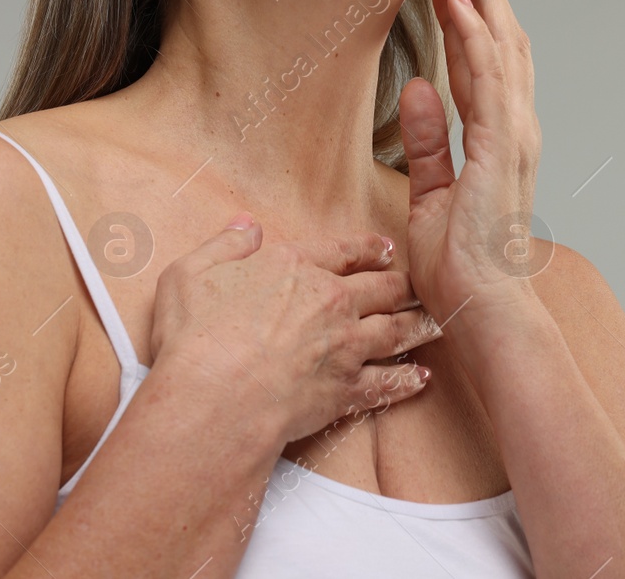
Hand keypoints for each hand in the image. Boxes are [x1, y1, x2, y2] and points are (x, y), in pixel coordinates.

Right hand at [150, 217, 443, 444]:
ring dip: (417, 325)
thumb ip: (224, 245)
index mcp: (296, 267)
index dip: (367, 248)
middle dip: (403, 284)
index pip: (343, 250)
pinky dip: (407, 380)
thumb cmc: (197, 336)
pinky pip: (387, 383)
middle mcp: (331, 302)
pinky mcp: (347, 390)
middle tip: (418, 285)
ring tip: (434, 323)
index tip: (384, 248)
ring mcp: (345, 347)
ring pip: (395, 330)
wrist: (217, 398)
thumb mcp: (190, 273)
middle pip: (381, 287)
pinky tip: (420, 378)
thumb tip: (245, 226)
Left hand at [398, 0, 543, 331]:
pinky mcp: (500, 150)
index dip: (474, 18)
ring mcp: (512, 138)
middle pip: (503, 44)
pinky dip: (475, 39)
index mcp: (498, 142)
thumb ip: (427, 143)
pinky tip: (459, 6)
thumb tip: (418, 90)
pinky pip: (487, 83)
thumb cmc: (461, 267)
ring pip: (501, 50)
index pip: (487, 66)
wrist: (482, 311)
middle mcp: (514, 131)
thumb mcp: (431, 195)